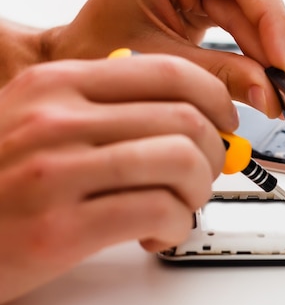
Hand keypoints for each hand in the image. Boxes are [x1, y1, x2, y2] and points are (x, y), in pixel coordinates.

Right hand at [0, 54, 235, 303]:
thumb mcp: (40, 120)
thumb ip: (108, 109)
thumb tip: (190, 114)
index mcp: (57, 84)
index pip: (169, 71)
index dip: (215, 98)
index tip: (224, 122)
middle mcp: (57, 119)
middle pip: (187, 118)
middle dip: (215, 153)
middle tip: (205, 173)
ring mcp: (57, 171)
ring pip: (182, 161)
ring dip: (199, 190)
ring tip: (180, 205)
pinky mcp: (60, 228)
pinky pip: (159, 211)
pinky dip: (177, 225)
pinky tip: (158, 232)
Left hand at [42, 0, 284, 118]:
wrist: (78, 65)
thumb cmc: (96, 50)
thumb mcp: (159, 63)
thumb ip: (219, 74)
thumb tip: (269, 92)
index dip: (271, 21)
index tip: (283, 66)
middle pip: (256, 1)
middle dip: (275, 49)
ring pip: (257, 21)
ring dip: (273, 62)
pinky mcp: (211, 11)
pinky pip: (247, 35)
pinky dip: (260, 65)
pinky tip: (272, 88)